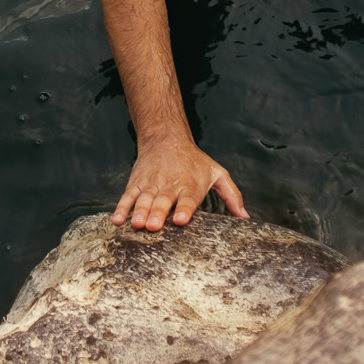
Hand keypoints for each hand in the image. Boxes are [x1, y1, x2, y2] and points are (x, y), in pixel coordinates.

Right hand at [111, 134, 246, 229]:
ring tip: (136, 224)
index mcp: (190, 185)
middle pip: (163, 201)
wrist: (166, 138)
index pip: (188, 199)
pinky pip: (127, 197)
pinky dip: (121, 208)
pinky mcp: (136, 184)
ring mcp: (151, 185)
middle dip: (158, 213)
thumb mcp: (217, 173)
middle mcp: (170, 185)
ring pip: (144, 200)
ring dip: (139, 212)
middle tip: (153, 225)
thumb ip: (232, 196)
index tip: (180, 220)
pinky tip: (117, 221)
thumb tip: (245, 218)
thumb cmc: (194, 161)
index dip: (184, 209)